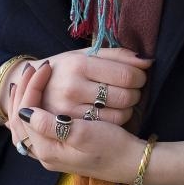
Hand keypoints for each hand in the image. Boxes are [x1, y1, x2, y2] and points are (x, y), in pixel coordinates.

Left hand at [8, 66, 144, 183]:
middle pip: (19, 121)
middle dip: (22, 92)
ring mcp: (52, 153)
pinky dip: (34, 111)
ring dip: (26, 101)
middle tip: (32, 69)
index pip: (24, 113)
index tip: (44, 68)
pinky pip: (37, 129)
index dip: (30, 87)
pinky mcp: (61, 149)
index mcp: (47, 149)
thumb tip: (26, 112)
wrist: (132, 164)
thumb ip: (51, 126)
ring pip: (26, 126)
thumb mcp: (84, 135)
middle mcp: (45, 154)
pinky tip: (37, 100)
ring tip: (29, 81)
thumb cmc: (112, 148)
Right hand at [26, 47, 151, 125]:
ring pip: (120, 114)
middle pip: (125, 96)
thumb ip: (118, 56)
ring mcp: (69, 111)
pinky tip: (112, 111)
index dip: (139, 77)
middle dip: (136, 92)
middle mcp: (72, 87)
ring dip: (128, 108)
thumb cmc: (67, 69)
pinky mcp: (70, 129)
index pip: (126, 74)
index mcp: (78, 64)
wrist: (35, 90)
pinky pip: (108, 127)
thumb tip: (148, 61)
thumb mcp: (86, 55)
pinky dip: (118, 119)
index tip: (138, 77)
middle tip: (131, 89)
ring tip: (121, 100)